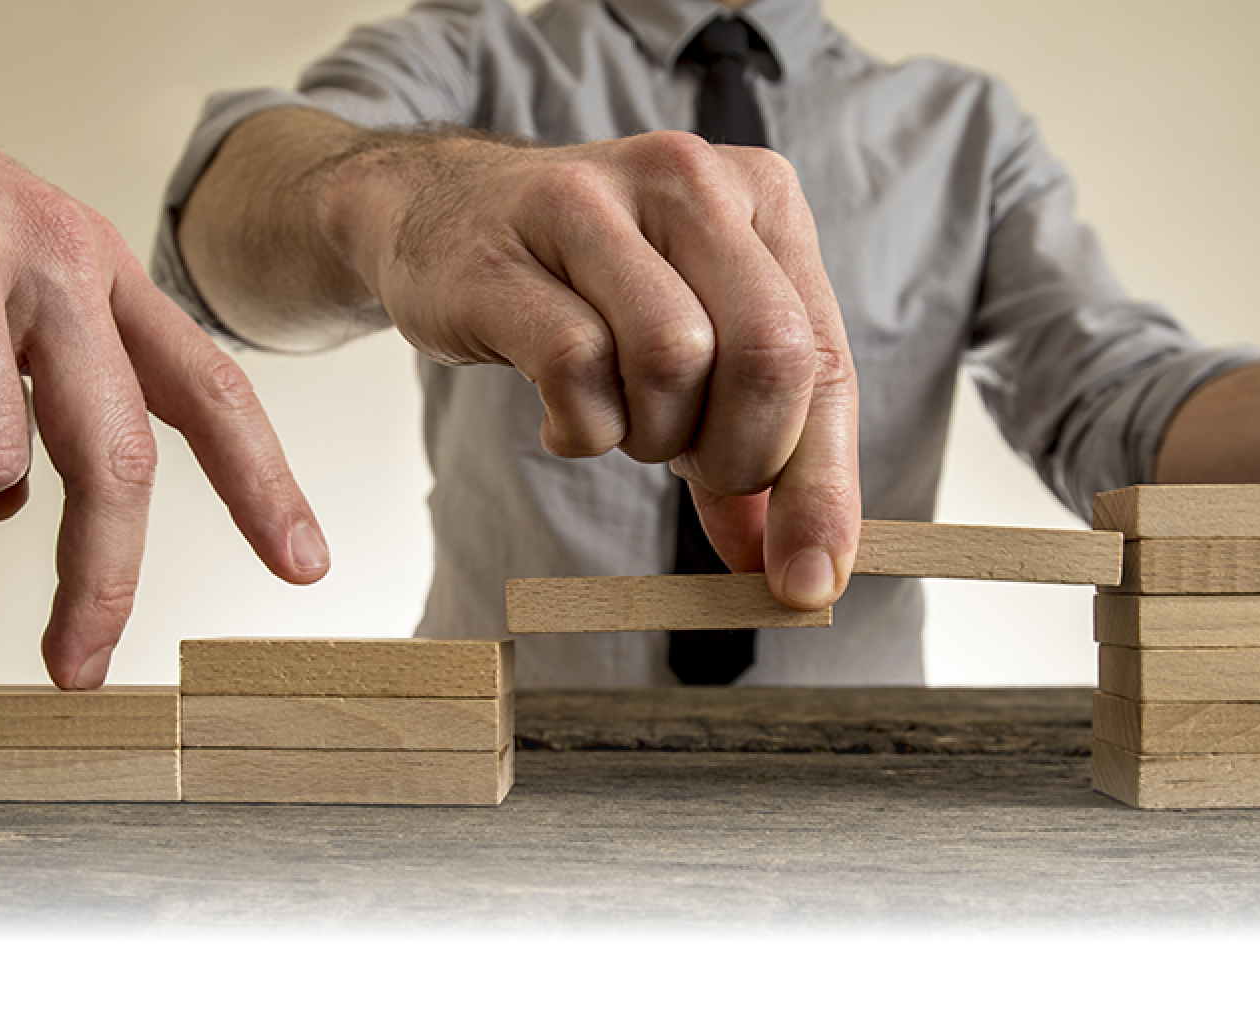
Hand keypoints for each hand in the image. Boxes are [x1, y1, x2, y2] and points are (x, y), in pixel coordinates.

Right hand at [190, 113, 859, 609]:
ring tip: (623, 424)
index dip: (823, 484)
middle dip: (741, 455)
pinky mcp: (501, 256)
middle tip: (694, 472)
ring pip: (673, 357)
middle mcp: (687, 179)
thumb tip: (798, 569)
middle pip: (769, 352)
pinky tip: (566, 418)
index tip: (810, 581)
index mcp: (762, 195)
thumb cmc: (589, 288)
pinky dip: (580, 428)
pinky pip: (573, 368)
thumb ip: (756, 443)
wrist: (436, 213)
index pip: (823, 356)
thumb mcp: (698, 344)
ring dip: (653, 435)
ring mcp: (589, 206)